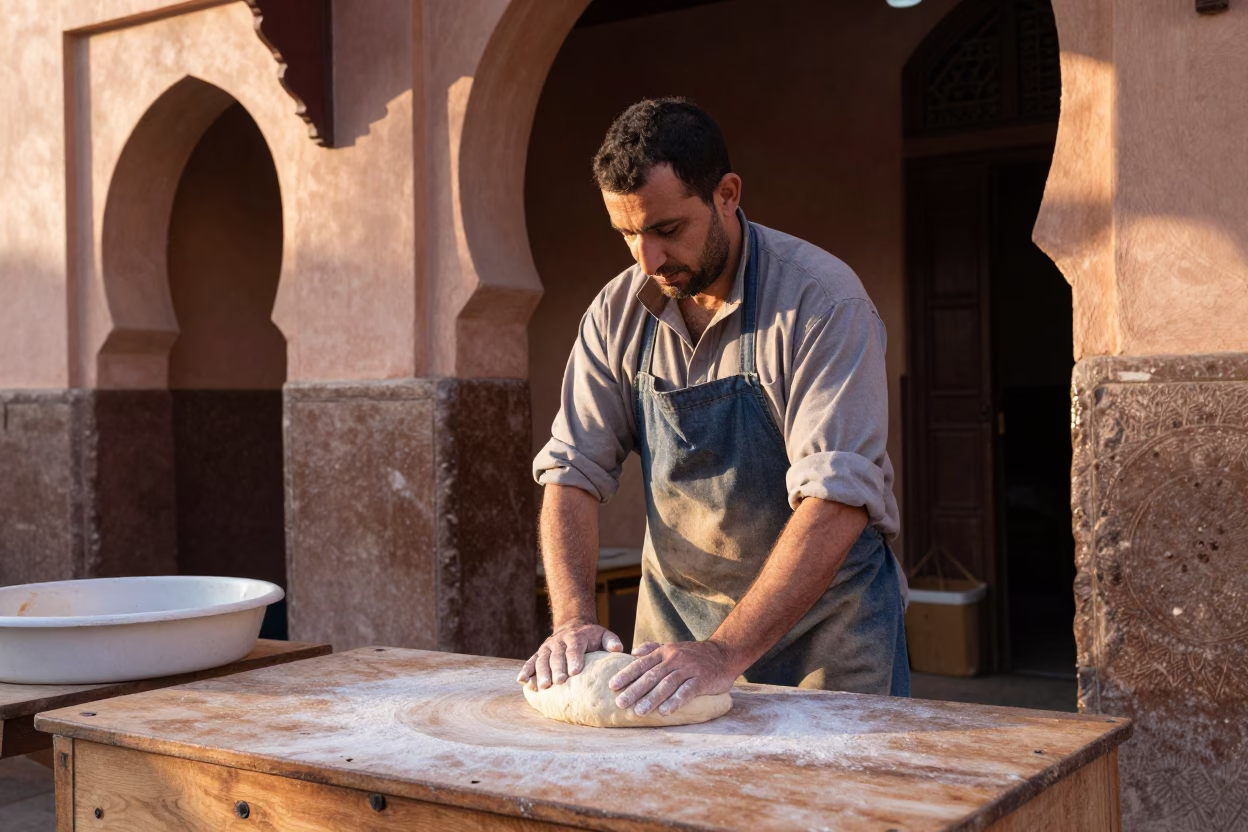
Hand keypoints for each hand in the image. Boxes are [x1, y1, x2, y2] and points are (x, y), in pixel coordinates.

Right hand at [517, 619, 622, 689]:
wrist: (573, 625)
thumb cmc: (591, 636)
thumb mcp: (603, 634)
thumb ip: (611, 641)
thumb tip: (618, 649)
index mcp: (576, 637)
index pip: (575, 648)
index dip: (574, 659)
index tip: (575, 672)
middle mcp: (559, 641)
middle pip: (557, 655)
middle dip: (557, 669)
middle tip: (558, 683)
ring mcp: (548, 647)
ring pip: (542, 659)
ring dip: (541, 672)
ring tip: (542, 687)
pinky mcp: (540, 653)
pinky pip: (531, 661)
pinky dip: (526, 670)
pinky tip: (522, 681)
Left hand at [608, 640, 739, 716]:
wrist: (724, 654)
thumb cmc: (694, 654)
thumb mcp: (673, 647)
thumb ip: (653, 648)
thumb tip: (633, 652)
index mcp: (665, 652)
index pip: (642, 663)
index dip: (627, 675)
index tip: (612, 686)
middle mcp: (675, 659)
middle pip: (651, 676)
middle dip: (635, 690)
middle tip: (620, 704)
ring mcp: (689, 669)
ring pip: (667, 684)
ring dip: (652, 699)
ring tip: (639, 712)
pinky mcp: (702, 679)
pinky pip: (687, 691)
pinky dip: (675, 701)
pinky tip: (665, 711)